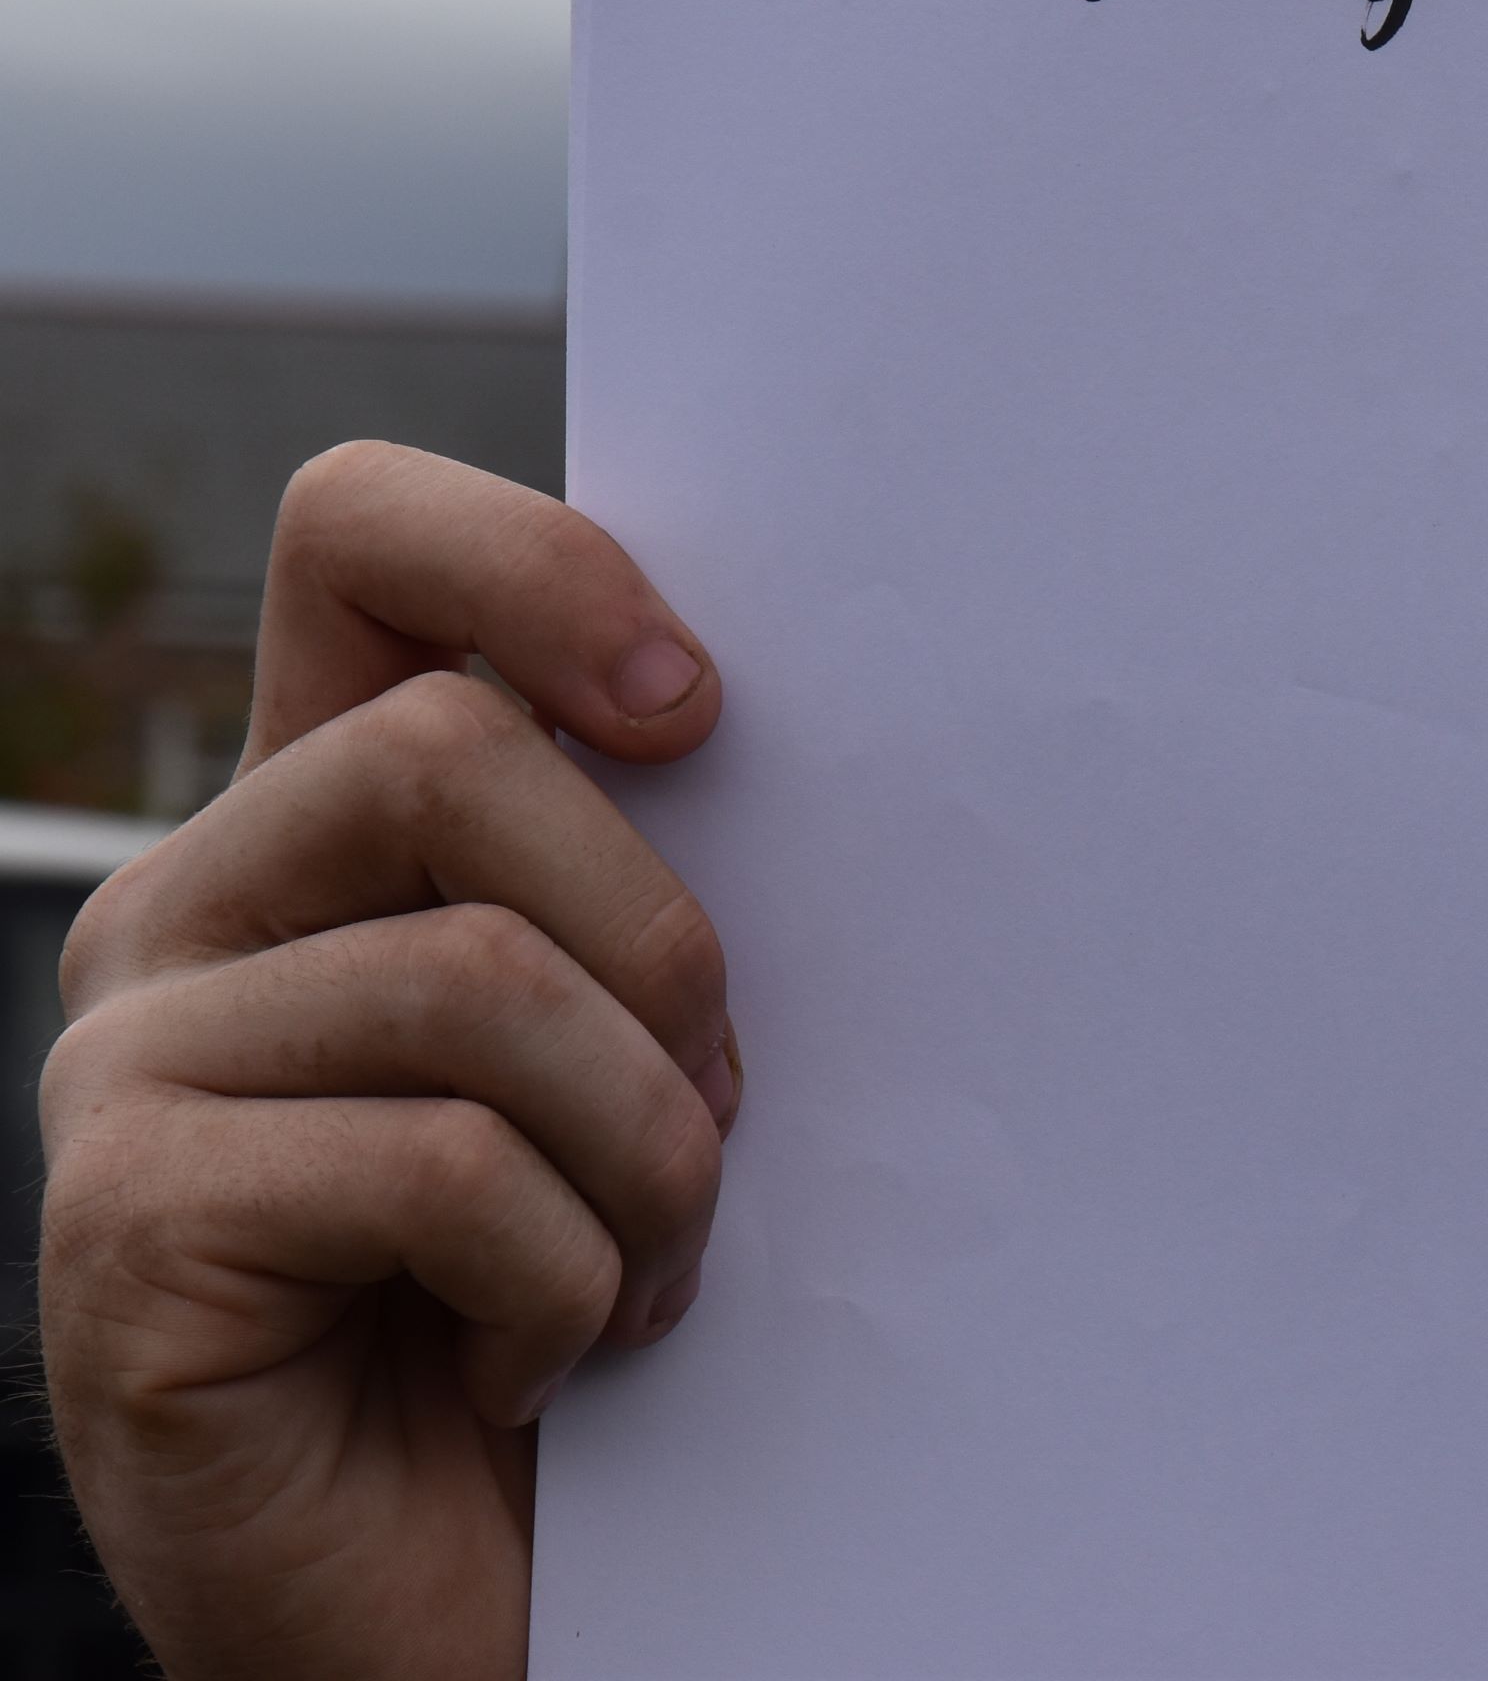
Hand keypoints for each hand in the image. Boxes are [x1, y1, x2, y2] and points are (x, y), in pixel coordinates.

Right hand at [36, 442, 737, 1680]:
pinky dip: (562, 1282)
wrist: (472, 1594)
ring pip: (480, 980)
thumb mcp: (630, 1044)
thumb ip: (629, 876)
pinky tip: (535, 1367)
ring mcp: (128, 1070)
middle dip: (659, 941)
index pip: (360, 541)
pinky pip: (439, 1168)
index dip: (533, 562)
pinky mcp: (128, 1225)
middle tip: (712, 1115)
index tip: (694, 704)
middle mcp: (184, 914)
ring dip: (642, 1153)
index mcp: (313, 828)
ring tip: (639, 1271)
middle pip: (454, 752)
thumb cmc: (585, 1295)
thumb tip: (731, 713)